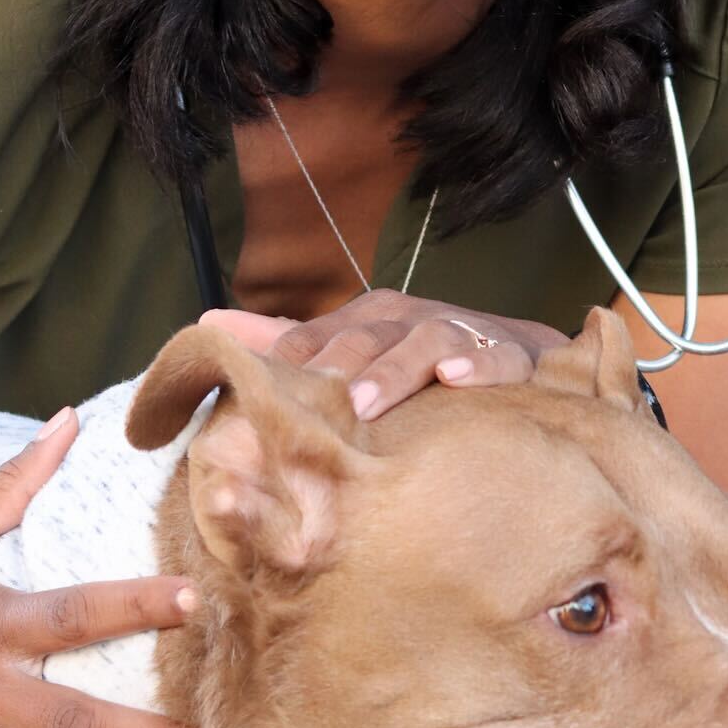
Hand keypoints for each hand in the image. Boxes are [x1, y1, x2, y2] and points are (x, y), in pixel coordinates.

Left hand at [200, 291, 569, 420]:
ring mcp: (460, 334)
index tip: (255, 398)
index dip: (288, 365)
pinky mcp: (509, 355)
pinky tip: (458, 382)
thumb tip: (209, 322)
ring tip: (367, 405)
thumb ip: (285, 342)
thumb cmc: (419, 363)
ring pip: (424, 343)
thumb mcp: (354, 351)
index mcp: (367, 320)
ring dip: (394, 371)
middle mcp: (409, 320)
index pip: (318, 339)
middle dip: (337, 369)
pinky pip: (495, 358)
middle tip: (310, 407)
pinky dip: (478, 366)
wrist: (518, 358)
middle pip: (365, 338)